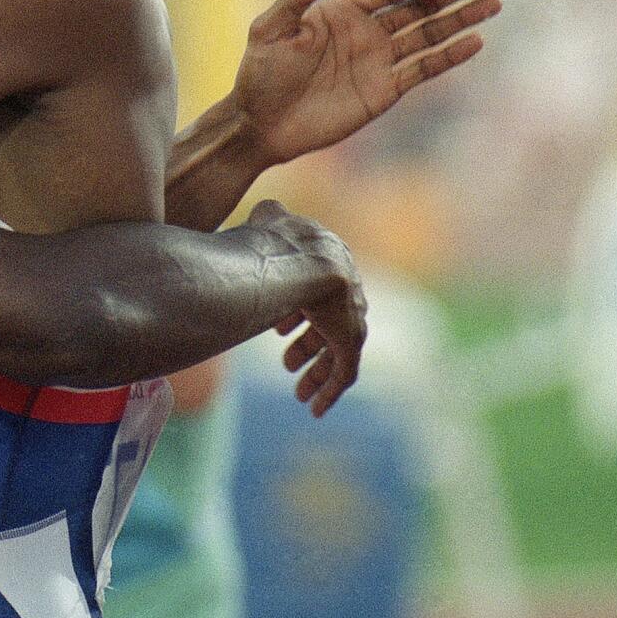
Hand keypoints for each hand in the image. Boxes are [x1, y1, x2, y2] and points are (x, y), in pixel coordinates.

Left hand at [233, 0, 499, 164]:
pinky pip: (423, 70)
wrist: (260, 124)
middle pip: (419, 7)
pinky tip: (474, 42)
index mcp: (342, 12)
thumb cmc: (259, 73)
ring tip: (494, 3)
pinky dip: (448, 57)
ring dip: (460, 20)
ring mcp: (379, 62)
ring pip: (428, 35)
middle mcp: (367, 33)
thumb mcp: (270, 29)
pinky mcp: (385, 92)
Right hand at [246, 199, 366, 416]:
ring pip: (338, 352)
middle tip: (288, 362)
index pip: (319, 292)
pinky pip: (344, 373)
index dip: (296, 312)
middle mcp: (346, 290)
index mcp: (328, 261)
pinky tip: (314, 408)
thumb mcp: (268, 224)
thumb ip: (268, 220)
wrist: (303, 258)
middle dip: (308, 345)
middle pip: (332, 324)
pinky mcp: (352, 340)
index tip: (278, 329)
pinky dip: (330, 391)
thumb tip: (265, 209)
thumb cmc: (274, 240)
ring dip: (317, 373)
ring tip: (298, 391)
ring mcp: (351, 315)